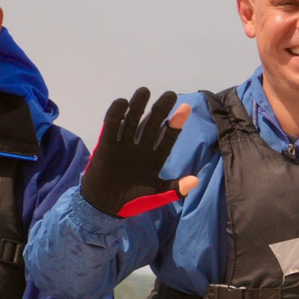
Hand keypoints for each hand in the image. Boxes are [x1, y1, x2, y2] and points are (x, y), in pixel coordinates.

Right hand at [81, 88, 195, 217]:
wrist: (103, 207)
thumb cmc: (131, 202)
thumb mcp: (156, 196)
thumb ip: (174, 189)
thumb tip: (195, 181)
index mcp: (155, 158)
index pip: (168, 138)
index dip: (176, 124)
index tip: (185, 108)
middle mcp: (141, 148)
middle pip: (152, 124)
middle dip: (161, 109)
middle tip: (170, 94)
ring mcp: (124, 144)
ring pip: (132, 120)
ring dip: (138, 106)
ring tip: (145, 91)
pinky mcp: (107, 144)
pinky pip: (112, 126)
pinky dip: (115, 114)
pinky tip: (122, 102)